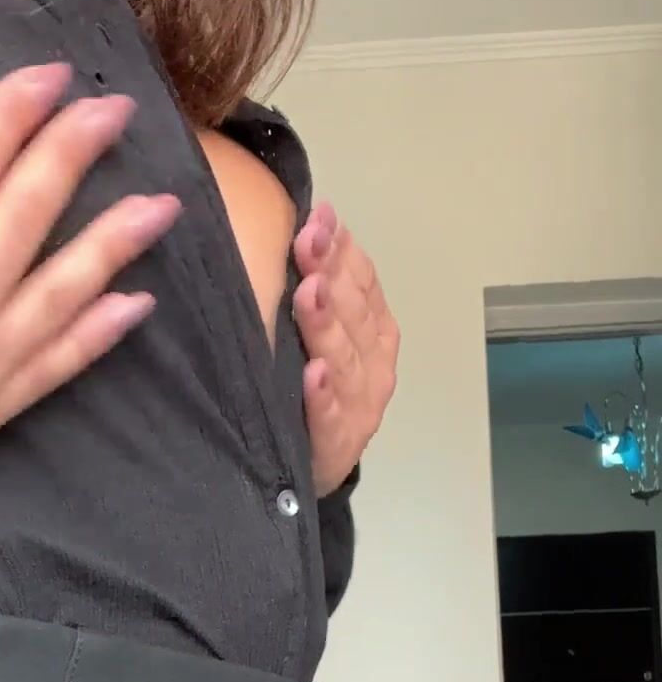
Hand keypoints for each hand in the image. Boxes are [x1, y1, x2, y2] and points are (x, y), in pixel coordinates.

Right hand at [0, 65, 180, 496]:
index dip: (16, 111)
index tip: (52, 75)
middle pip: (29, 212)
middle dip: (75, 152)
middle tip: (116, 112)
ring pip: (62, 289)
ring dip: (116, 242)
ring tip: (162, 204)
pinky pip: (56, 367)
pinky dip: (99, 333)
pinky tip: (136, 302)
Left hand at [292, 201, 399, 496]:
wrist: (318, 465)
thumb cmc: (318, 391)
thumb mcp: (326, 332)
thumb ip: (326, 282)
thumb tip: (315, 218)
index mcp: (375, 331)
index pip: (363, 282)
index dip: (341, 250)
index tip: (317, 216)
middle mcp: (375, 364)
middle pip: (354, 314)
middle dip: (331, 274)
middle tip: (307, 240)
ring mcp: (359, 405)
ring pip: (344, 360)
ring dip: (327, 326)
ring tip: (309, 293)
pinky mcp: (336, 444)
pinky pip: (328, 418)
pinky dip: (323, 397)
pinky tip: (314, 375)